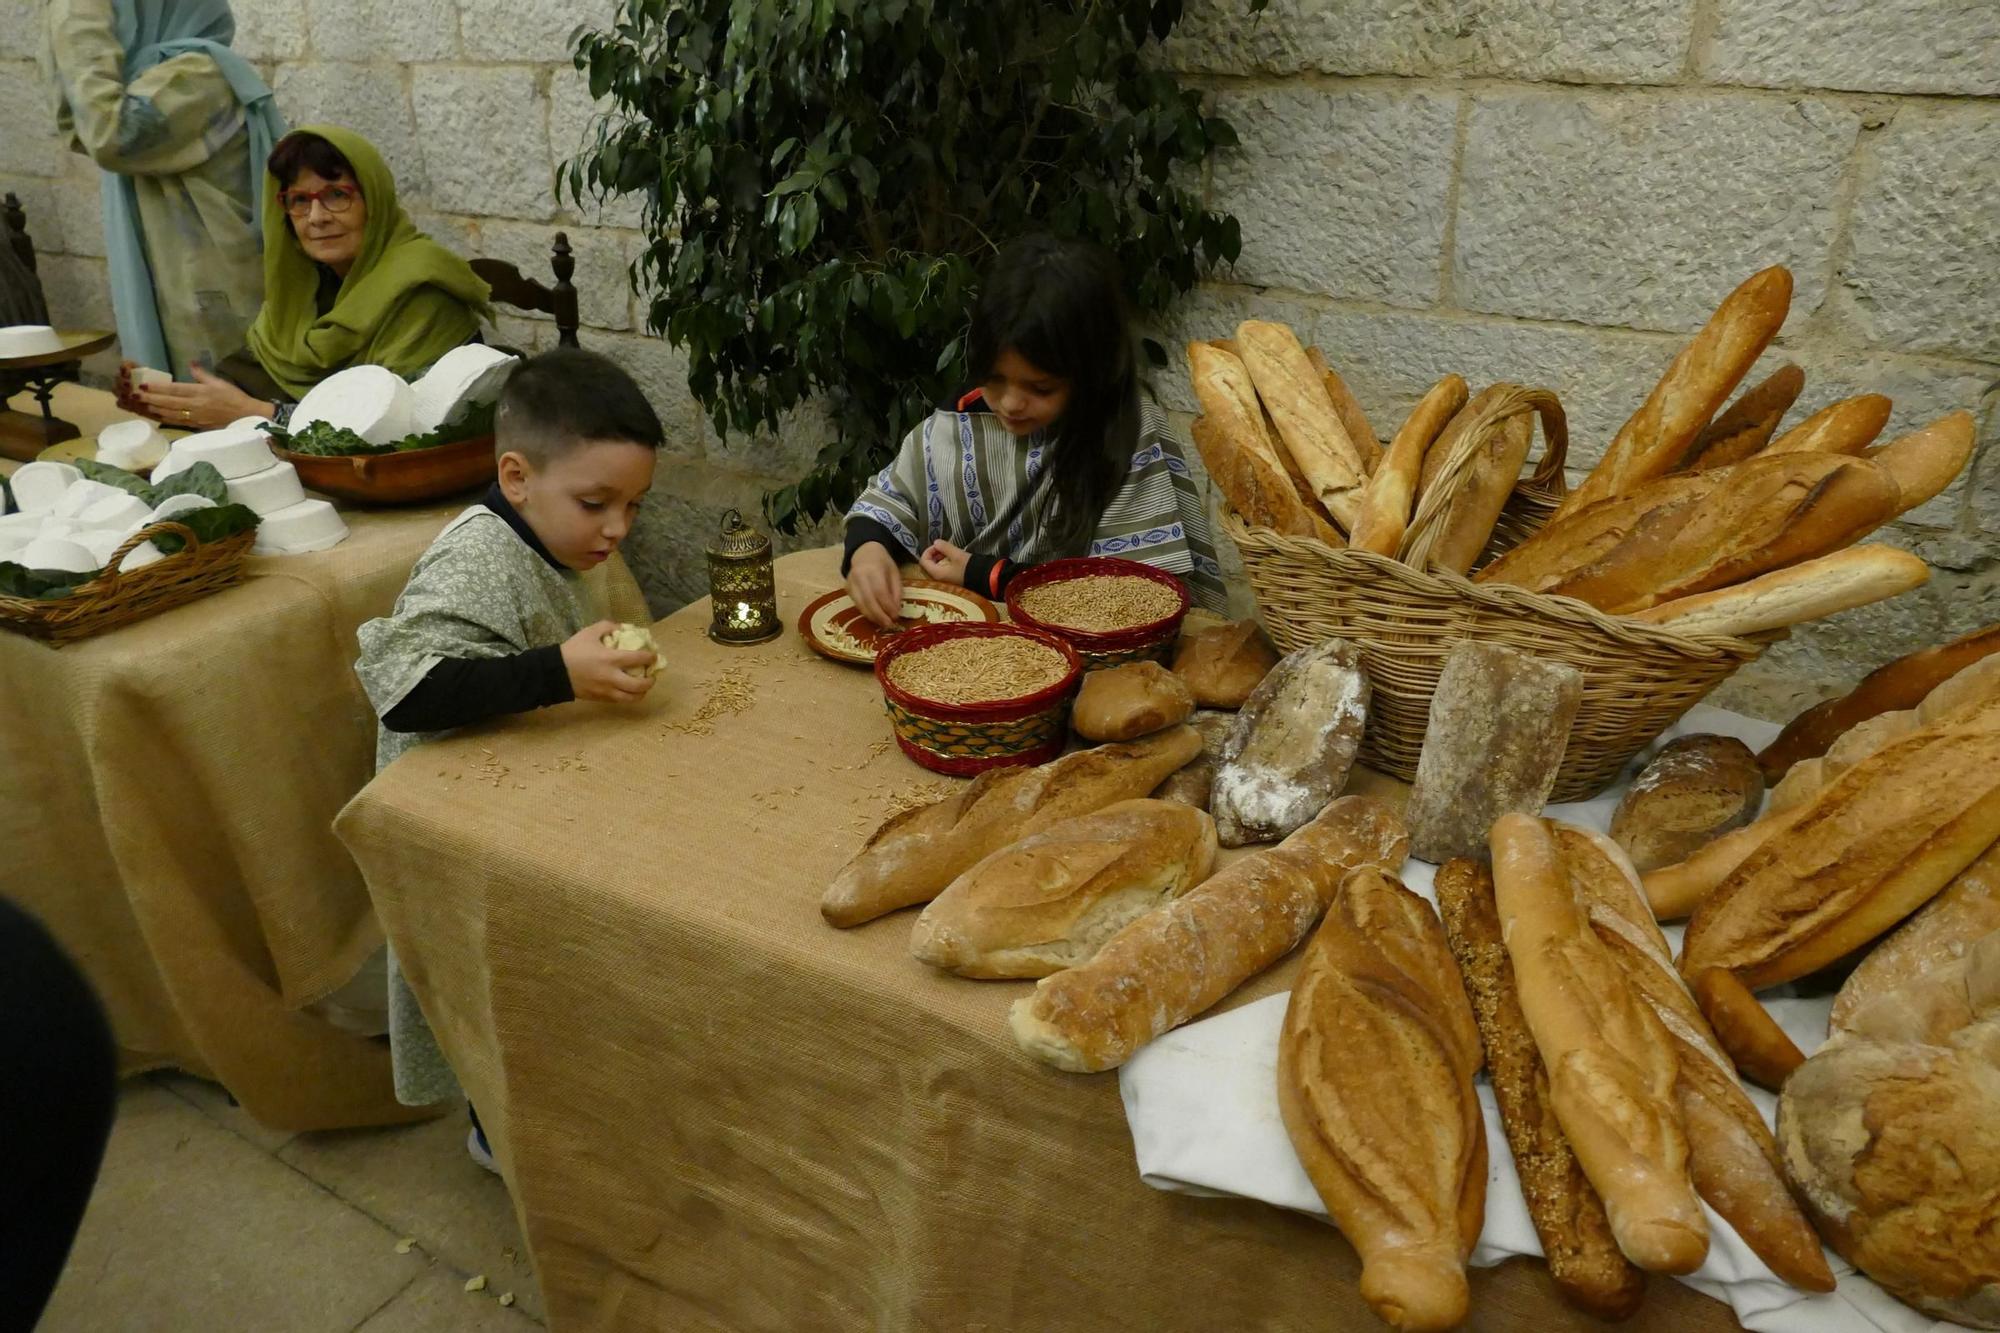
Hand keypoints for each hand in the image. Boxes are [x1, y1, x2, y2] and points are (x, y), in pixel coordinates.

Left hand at [132, 364, 273, 429]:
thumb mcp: (219, 382)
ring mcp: (195, 418)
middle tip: (134, 394)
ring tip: (140, 404)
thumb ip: (202, 374)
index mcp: (201, 392)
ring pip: (169, 414)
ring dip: (154, 409)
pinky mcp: (196, 426)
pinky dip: (164, 419)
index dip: (158, 388)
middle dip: (150, 399)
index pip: (175, 390)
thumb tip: (190, 363)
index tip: (143, 385)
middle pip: (168, 403)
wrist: (247, 417)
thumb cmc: (235, 398)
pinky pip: (176, 422)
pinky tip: (155, 415)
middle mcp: (195, 406)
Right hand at [561, 620, 657, 702]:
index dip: (650, 658)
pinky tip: (628, 690)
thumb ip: (607, 626)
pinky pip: (619, 701)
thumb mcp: (589, 632)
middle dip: (650, 681)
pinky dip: (628, 697)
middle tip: (652, 676)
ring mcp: (606, 690)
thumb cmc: (573, 650)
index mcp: (610, 659)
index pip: (638, 659)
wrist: (555, 672)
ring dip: (641, 693)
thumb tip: (621, 627)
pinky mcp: (600, 698)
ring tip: (643, 687)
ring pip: (631, 698)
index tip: (653, 656)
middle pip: (639, 685)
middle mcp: (611, 677)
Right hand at [846, 541, 902, 627]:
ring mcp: (850, 582)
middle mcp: (859, 576)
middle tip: (889, 625)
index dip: (888, 606)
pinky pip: (856, 603)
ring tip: (882, 624)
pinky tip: (874, 617)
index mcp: (873, 569)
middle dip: (879, 615)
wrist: (865, 553)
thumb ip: (896, 592)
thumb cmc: (883, 564)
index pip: (880, 592)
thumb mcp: (895, 573)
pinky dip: (866, 612)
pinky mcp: (847, 588)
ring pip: (860, 604)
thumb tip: (895, 611)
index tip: (896, 616)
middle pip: (868, 600)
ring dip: (872, 617)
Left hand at [919, 539, 970, 585]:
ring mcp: (945, 581)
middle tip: (944, 548)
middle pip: (929, 564)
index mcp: (937, 573)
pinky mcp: (952, 580)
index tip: (938, 545)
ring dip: (940, 558)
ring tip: (950, 552)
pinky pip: (943, 571)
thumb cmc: (970, 568)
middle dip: (934, 554)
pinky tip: (954, 559)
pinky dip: (945, 563)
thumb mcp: (957, 554)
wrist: (985, 580)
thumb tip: (936, 542)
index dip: (928, 550)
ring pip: (936, 567)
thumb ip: (944, 547)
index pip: (923, 561)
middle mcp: (939, 579)